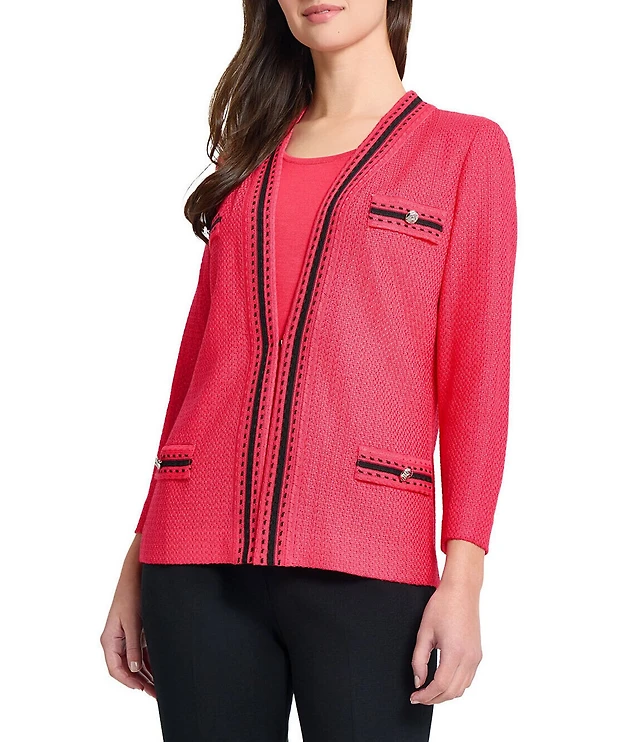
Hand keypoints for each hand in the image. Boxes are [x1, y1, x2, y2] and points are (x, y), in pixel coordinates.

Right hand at [100, 535, 155, 696]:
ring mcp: (124, 637)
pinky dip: (149, 661)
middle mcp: (114, 640)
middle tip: (156, 694)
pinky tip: (160, 670)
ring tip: (160, 686)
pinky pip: (140, 652)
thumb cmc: (132, 594)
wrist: (137, 574)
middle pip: (125, 668)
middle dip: (140, 681)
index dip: (128, 681)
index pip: (115, 669)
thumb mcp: (134, 622)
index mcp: (109, 640)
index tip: (141, 689)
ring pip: (133, 662)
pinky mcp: (134, 631)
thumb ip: (132, 646)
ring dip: (146, 673)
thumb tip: (133, 669)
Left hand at [409, 540, 483, 703]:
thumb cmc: (442, 606)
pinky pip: (468, 679)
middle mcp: (469, 658)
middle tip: (418, 697)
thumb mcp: (424, 632)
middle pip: (452, 691)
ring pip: (462, 688)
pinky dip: (455, 685)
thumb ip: (419, 659)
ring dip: (445, 694)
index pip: (440, 685)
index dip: (426, 695)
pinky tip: (442, 681)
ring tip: (428, 691)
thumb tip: (418, 681)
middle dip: (434, 699)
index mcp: (455, 652)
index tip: (414, 697)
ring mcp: (476, 657)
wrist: (462, 591)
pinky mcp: (477, 654)